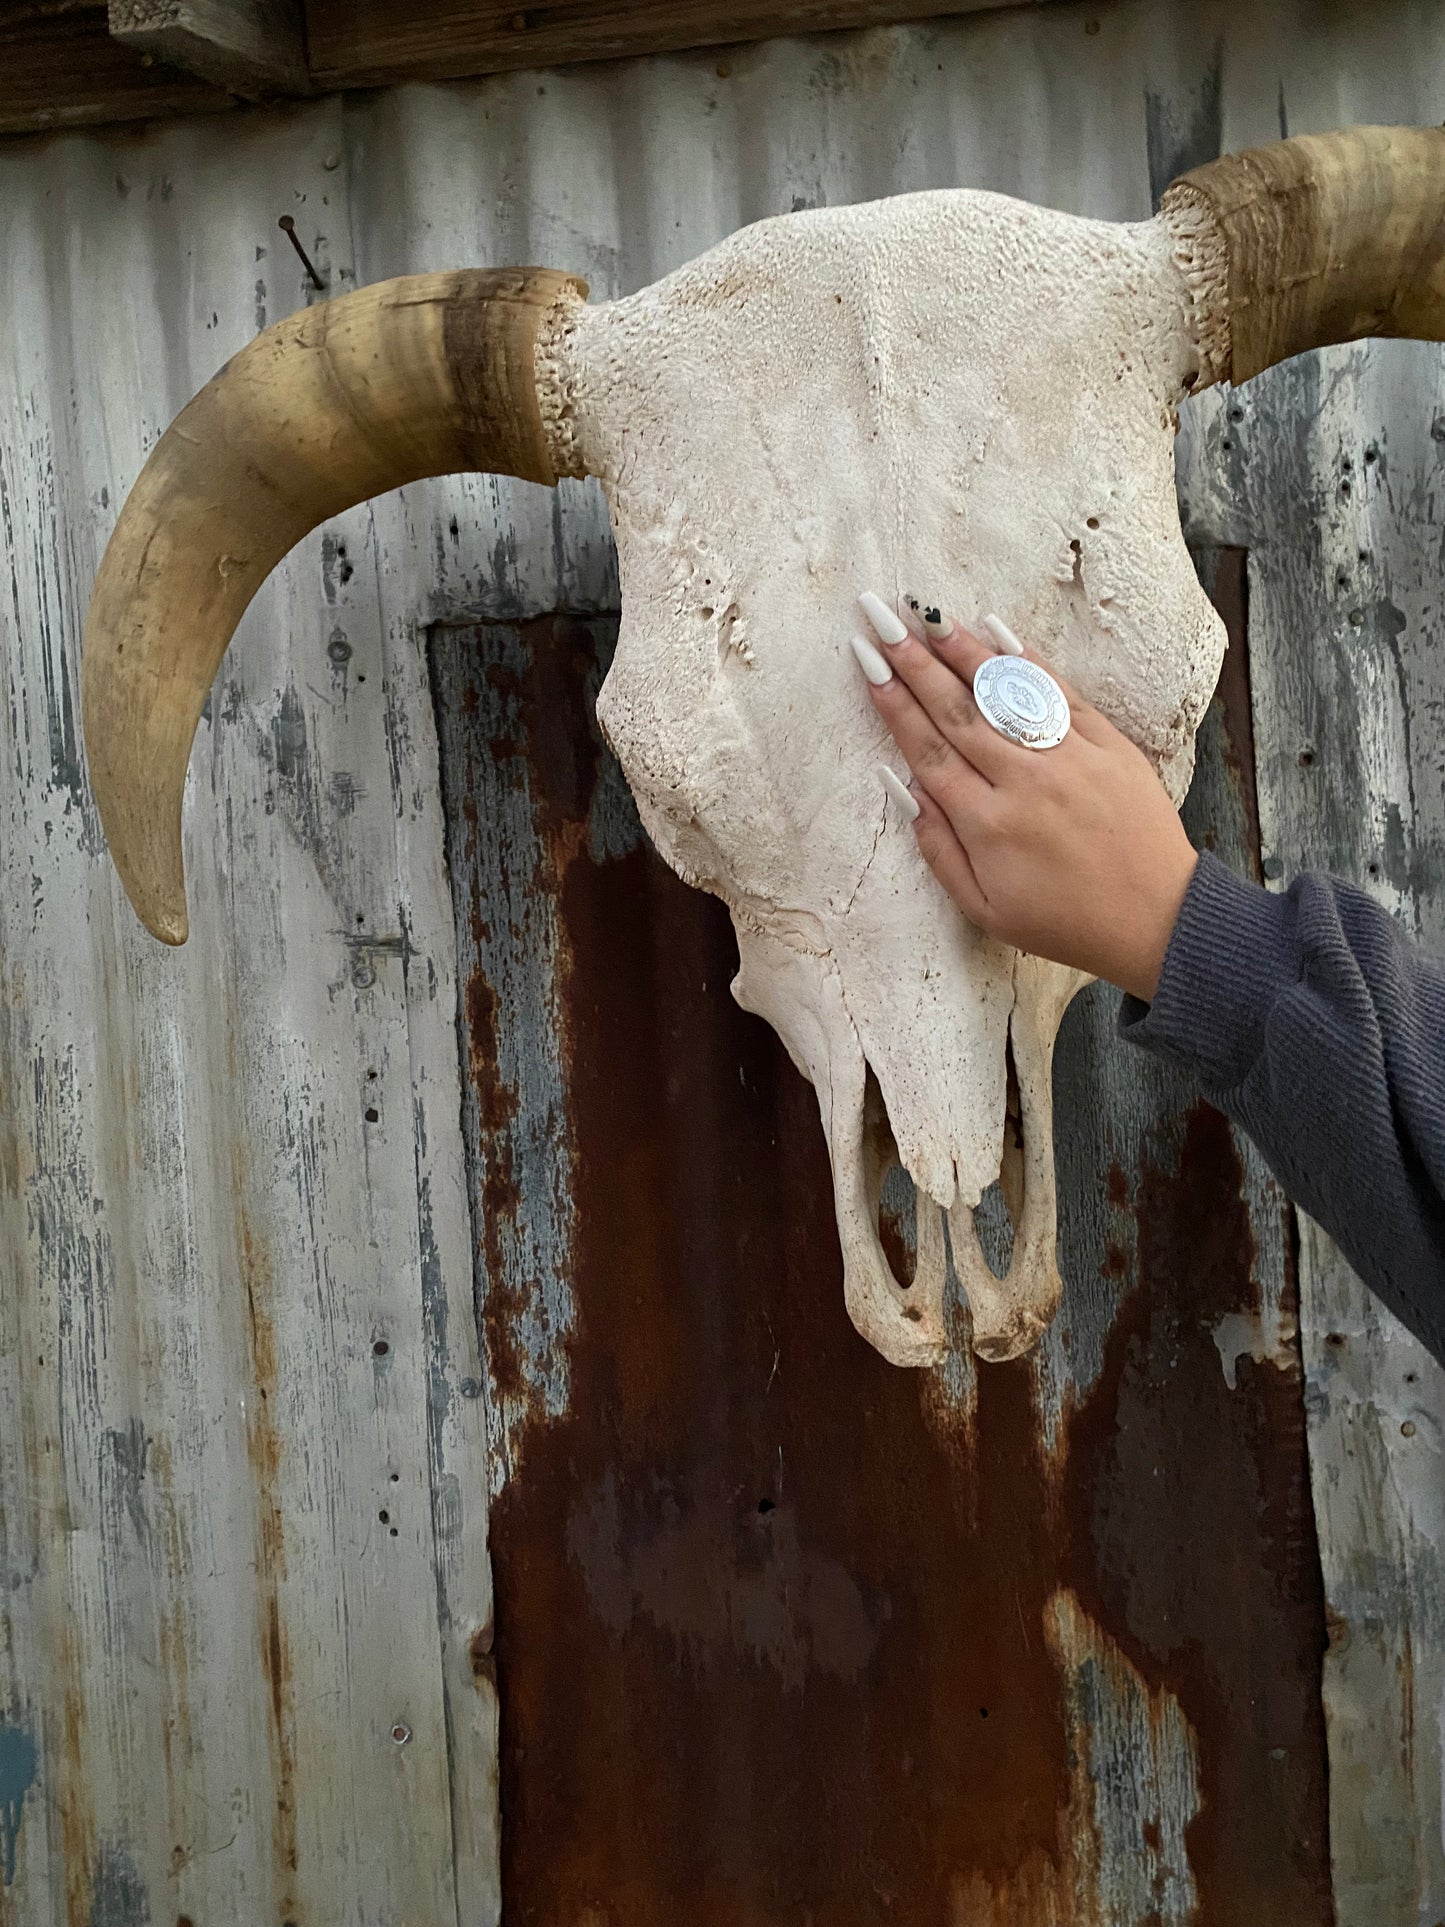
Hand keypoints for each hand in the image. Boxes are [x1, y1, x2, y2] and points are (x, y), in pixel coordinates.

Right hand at [852, 597, 1198, 1001]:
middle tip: (881, 619)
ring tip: (928, 615)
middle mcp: (1025, 783)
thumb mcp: (985, 910)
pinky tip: (996, 632)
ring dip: (962, 651)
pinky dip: (1027, 661)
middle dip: (913, 662)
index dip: (892, 703)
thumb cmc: (1065, 922)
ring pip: (1005, 694)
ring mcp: (1069, 759)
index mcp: (987, 825)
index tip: (867, 663)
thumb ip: (939, 850)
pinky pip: (1060, 693)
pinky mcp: (1108, 746)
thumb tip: (902, 790)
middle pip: (956, 711)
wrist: (1157, 920)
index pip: (927, 751)